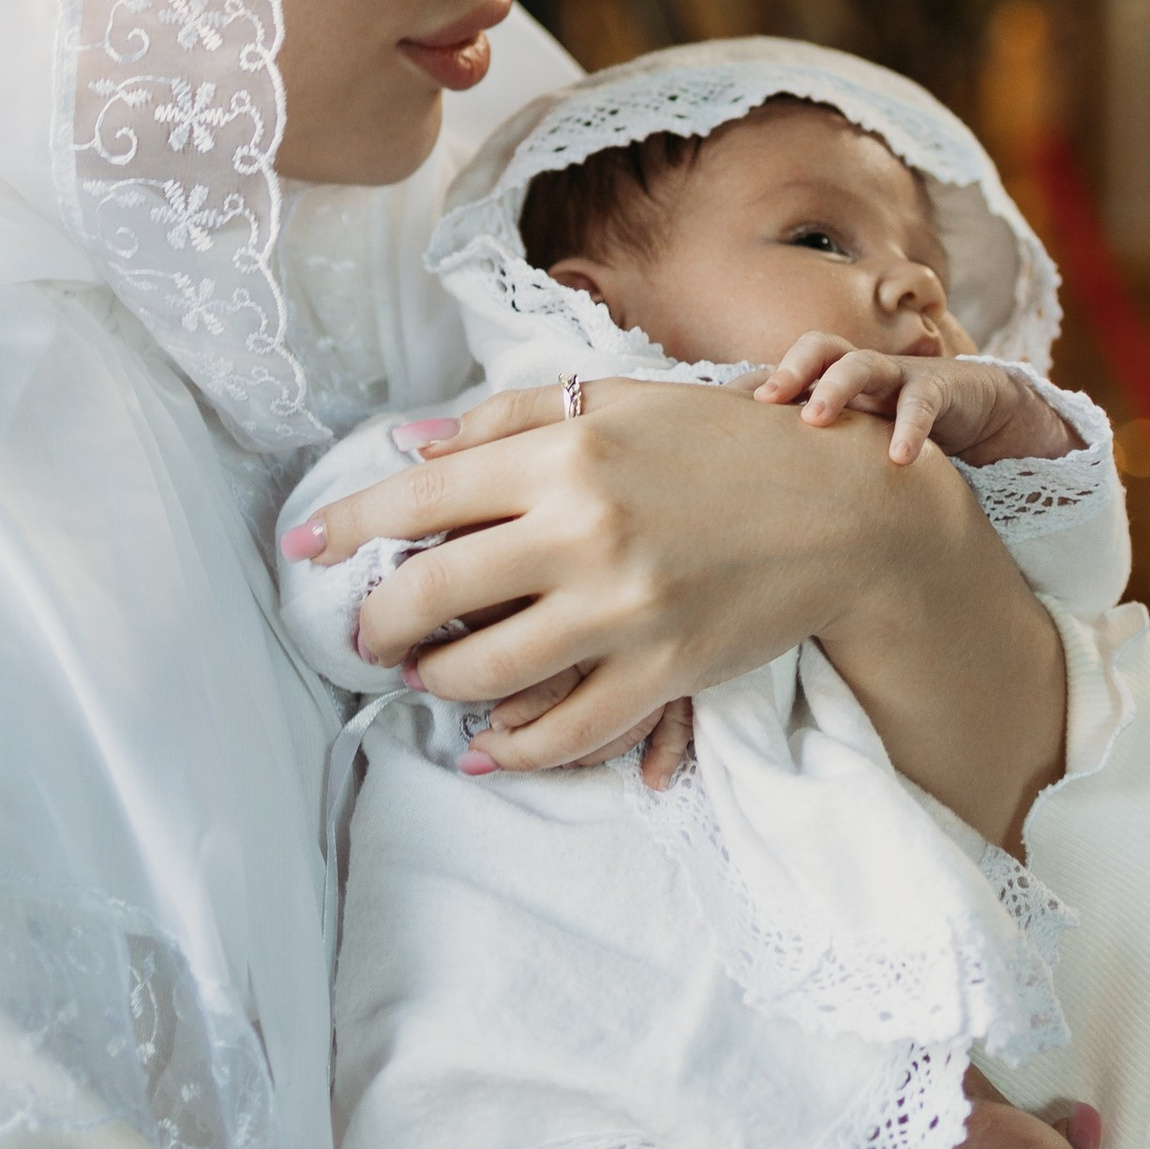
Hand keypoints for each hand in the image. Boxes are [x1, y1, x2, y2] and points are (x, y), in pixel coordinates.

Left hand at [293, 375, 1062, 837]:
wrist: (845, 509)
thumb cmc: (727, 442)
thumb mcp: (622, 401)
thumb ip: (514, 418)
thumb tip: (416, 449)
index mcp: (567, 451)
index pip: (420, 494)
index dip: (346, 527)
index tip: (304, 551)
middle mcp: (584, 530)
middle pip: (430, 590)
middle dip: (376, 619)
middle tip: (364, 629)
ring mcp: (623, 611)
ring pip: (481, 669)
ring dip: (433, 678)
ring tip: (425, 670)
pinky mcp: (662, 673)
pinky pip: (563, 730)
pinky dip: (510, 747)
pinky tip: (483, 744)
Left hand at [753, 333, 1071, 466]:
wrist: (977, 410)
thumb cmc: (899, 428)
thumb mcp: (853, 438)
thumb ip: (814, 453)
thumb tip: (759, 497)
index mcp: (831, 381)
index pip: (785, 371)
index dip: (752, 385)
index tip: (715, 408)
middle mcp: (858, 371)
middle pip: (818, 348)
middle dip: (789, 369)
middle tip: (765, 402)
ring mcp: (896, 376)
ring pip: (860, 364)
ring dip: (836, 386)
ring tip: (816, 418)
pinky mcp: (937, 388)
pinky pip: (919, 403)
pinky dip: (909, 429)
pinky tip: (899, 459)